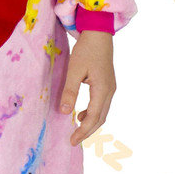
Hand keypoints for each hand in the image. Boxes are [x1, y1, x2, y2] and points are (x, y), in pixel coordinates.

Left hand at [59, 30, 115, 145]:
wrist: (99, 33)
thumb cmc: (86, 49)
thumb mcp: (74, 70)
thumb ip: (70, 91)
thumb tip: (63, 112)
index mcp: (102, 89)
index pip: (93, 117)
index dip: (83, 131)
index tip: (72, 140)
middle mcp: (109, 91)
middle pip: (100, 118)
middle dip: (88, 131)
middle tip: (74, 140)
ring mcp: (110, 87)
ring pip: (102, 112)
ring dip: (91, 123)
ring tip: (76, 129)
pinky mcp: (107, 83)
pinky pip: (101, 104)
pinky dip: (92, 113)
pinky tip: (80, 113)